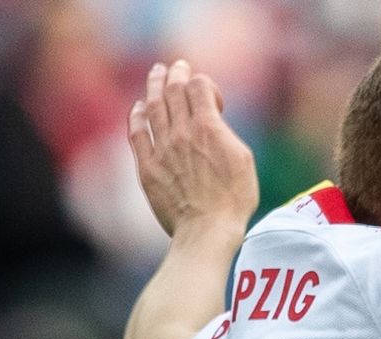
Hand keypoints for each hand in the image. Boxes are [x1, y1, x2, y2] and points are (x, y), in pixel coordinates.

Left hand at [127, 59, 258, 237]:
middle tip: (176, 66)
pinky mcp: (148, 167)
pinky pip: (137, 133)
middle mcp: (182, 133)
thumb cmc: (233, 200)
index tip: (211, 97)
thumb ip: (225, 132)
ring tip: (156, 73)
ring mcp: (162, 149)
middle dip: (176, 74)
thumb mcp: (243, 160)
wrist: (207, 230)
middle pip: (173, 91)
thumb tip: (212, 118)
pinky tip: (138, 107)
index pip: (199, 86)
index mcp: (209, 128)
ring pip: (153, 106)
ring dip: (154, 86)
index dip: (204, 84)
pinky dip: (137, 116)